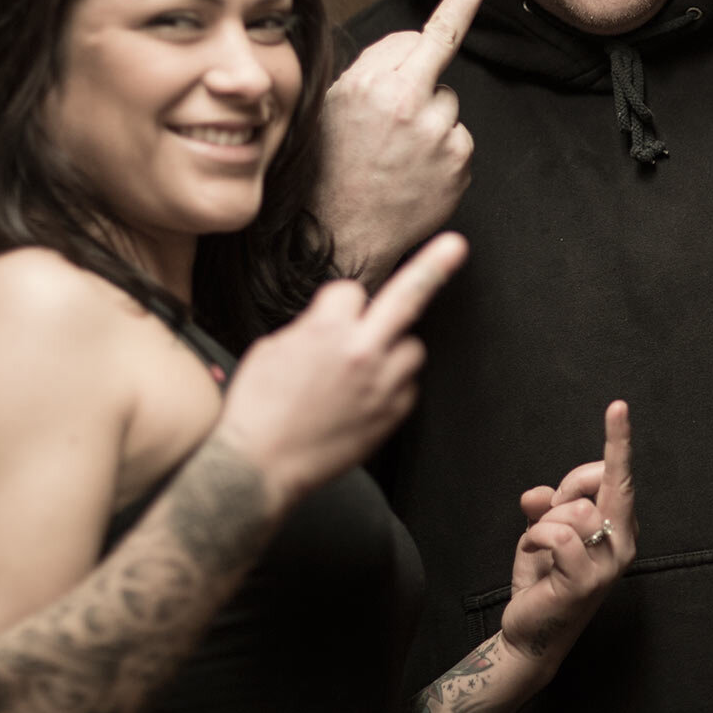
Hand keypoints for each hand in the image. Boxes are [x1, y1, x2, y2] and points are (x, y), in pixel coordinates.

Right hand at [213, 234, 467, 502]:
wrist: (258, 467)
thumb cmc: (257, 408)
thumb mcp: (272, 349)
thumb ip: (312, 327)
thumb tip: (333, 322)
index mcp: (326, 329)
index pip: (351, 291)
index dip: (339, 305)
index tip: (331, 317)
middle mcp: (362, 352)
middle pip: (407, 296)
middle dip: (433, 266)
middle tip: (456, 246)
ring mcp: (382, 385)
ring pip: (411, 347)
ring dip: (393, 350)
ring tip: (361, 372)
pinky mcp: (392, 415)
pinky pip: (407, 386)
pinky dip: (391, 387)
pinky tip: (361, 401)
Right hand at [314, 0, 501, 288]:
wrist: (338, 237)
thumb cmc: (328, 166)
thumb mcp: (333, 103)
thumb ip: (376, 65)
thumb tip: (416, 43)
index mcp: (381, 85)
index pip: (431, 29)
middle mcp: (417, 107)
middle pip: (433, 72)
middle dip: (413, 88)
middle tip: (379, 128)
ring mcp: (444, 139)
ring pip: (447, 107)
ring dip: (427, 122)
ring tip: (392, 155)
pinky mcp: (460, 166)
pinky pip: (457, 140)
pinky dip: (439, 151)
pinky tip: (410, 172)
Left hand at [500, 402, 635, 672]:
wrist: (528, 632)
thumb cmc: (542, 578)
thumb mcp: (543, 530)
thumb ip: (548, 504)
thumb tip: (537, 496)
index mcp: (619, 527)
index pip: (619, 477)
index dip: (617, 441)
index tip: (617, 406)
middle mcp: (623, 544)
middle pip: (596, 484)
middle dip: (564, 491)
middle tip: (544, 515)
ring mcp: (607, 565)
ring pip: (572, 510)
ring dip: (544, 523)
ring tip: (540, 549)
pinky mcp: (585, 582)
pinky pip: (557, 535)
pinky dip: (536, 539)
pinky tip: (532, 557)